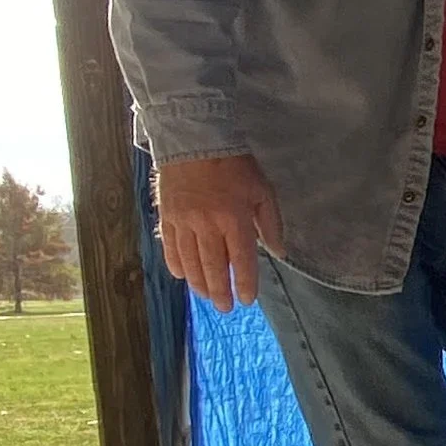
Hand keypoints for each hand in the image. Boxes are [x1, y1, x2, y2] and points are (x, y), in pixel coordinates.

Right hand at [156, 150, 281, 311]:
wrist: (194, 138)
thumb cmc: (234, 165)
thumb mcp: (262, 189)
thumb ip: (271, 224)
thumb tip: (278, 253)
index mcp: (235, 219)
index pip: (242, 260)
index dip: (246, 283)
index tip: (248, 299)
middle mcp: (208, 225)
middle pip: (214, 267)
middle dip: (221, 291)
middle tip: (225, 307)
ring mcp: (184, 222)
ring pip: (191, 262)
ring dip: (199, 283)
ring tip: (206, 296)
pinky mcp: (167, 216)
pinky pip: (170, 247)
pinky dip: (176, 264)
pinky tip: (182, 276)